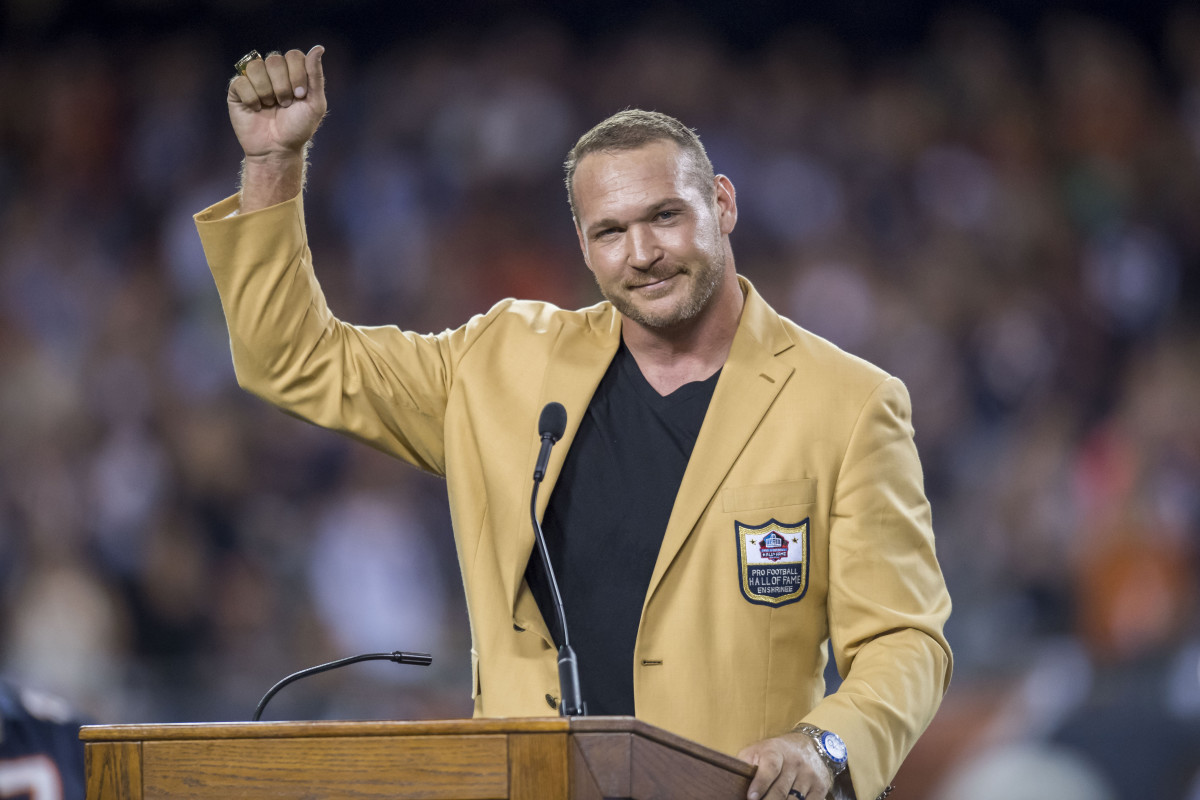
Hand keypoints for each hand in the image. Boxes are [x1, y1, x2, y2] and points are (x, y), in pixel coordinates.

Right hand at [227, 45, 326, 159]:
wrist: (278, 149)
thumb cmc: (298, 128)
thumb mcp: (315, 103)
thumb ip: (316, 75)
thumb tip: (319, 47)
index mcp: (292, 72)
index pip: (294, 55)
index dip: (298, 75)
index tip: (301, 96)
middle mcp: (272, 72)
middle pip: (275, 60)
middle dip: (283, 86)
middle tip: (285, 104)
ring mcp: (254, 80)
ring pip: (256, 67)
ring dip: (267, 92)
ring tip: (271, 106)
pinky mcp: (237, 90)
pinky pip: (241, 82)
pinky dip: (251, 98)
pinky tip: (256, 109)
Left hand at [738, 731, 833, 799]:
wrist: (807, 744)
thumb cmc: (775, 752)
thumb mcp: (758, 751)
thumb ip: (746, 764)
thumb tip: (730, 780)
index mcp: (776, 751)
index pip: (769, 768)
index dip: (760, 784)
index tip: (751, 798)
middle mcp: (795, 762)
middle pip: (781, 791)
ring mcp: (809, 775)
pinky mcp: (820, 787)